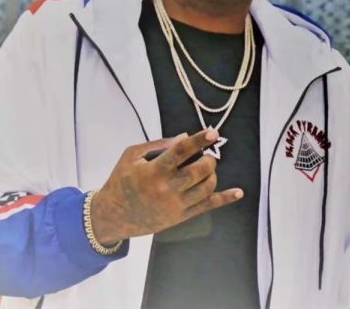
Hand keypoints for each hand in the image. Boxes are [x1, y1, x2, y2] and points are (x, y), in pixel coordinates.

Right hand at [89, 128, 242, 244]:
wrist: (111, 216)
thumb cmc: (120, 181)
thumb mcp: (131, 156)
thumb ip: (158, 145)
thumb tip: (185, 137)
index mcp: (153, 171)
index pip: (181, 152)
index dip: (199, 141)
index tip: (213, 133)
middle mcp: (166, 189)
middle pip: (199, 171)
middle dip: (208, 159)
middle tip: (206, 155)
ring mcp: (175, 205)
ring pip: (206, 187)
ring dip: (212, 174)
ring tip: (205, 169)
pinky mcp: (180, 217)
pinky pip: (207, 207)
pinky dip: (225, 199)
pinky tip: (238, 192)